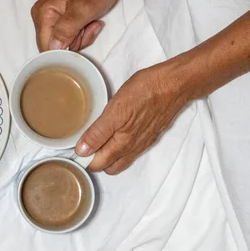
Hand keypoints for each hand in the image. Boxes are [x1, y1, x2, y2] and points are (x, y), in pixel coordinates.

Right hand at [31, 0, 121, 51]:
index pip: (46, 48)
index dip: (64, 50)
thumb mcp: (84, 9)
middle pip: (53, 48)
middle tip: (85, 27)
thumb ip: (67, 29)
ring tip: (86, 23)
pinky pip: (65, 38)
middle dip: (73, 43)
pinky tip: (84, 23)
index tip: (77, 37)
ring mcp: (48, 18)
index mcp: (44, 14)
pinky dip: (78, 35)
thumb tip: (54, 47)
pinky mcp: (56, 20)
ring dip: (78, 39)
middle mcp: (41, 16)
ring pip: (61, 45)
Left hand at [75, 61, 192, 173]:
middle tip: (84, 146)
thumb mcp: (114, 111)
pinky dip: (121, 149)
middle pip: (110, 166)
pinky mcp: (151, 134)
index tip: (75, 151)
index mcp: (122, 145)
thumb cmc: (145, 93)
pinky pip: (132, 150)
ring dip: (109, 157)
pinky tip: (117, 135)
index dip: (84, 161)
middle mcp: (133, 148)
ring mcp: (143, 142)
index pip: (98, 165)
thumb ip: (98, 134)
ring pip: (122, 159)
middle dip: (96, 162)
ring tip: (97, 141)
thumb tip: (82, 151)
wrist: (174, 84)